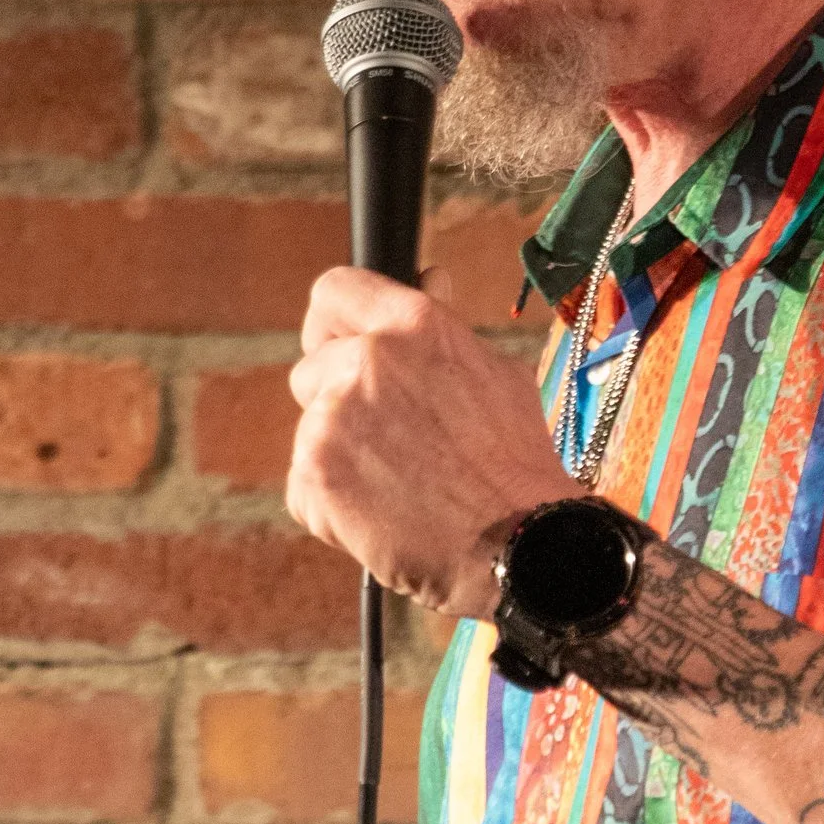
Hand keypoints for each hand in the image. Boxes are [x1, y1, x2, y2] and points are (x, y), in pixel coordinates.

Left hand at [287, 265, 580, 618]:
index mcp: (413, 326)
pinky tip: (383, 516)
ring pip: (311, 431)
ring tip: (399, 486)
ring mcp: (333, 419)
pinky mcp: (314, 476)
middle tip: (388, 440)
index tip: (340, 347)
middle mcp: (366, 362)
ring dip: (341, 459)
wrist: (520, 546)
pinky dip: (333, 507)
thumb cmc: (515, 464)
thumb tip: (431, 277)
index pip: (334, 291)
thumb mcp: (494, 373)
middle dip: (338, 402)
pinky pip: (304, 486)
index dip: (333, 323)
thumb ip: (445, 326)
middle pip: (310, 369)